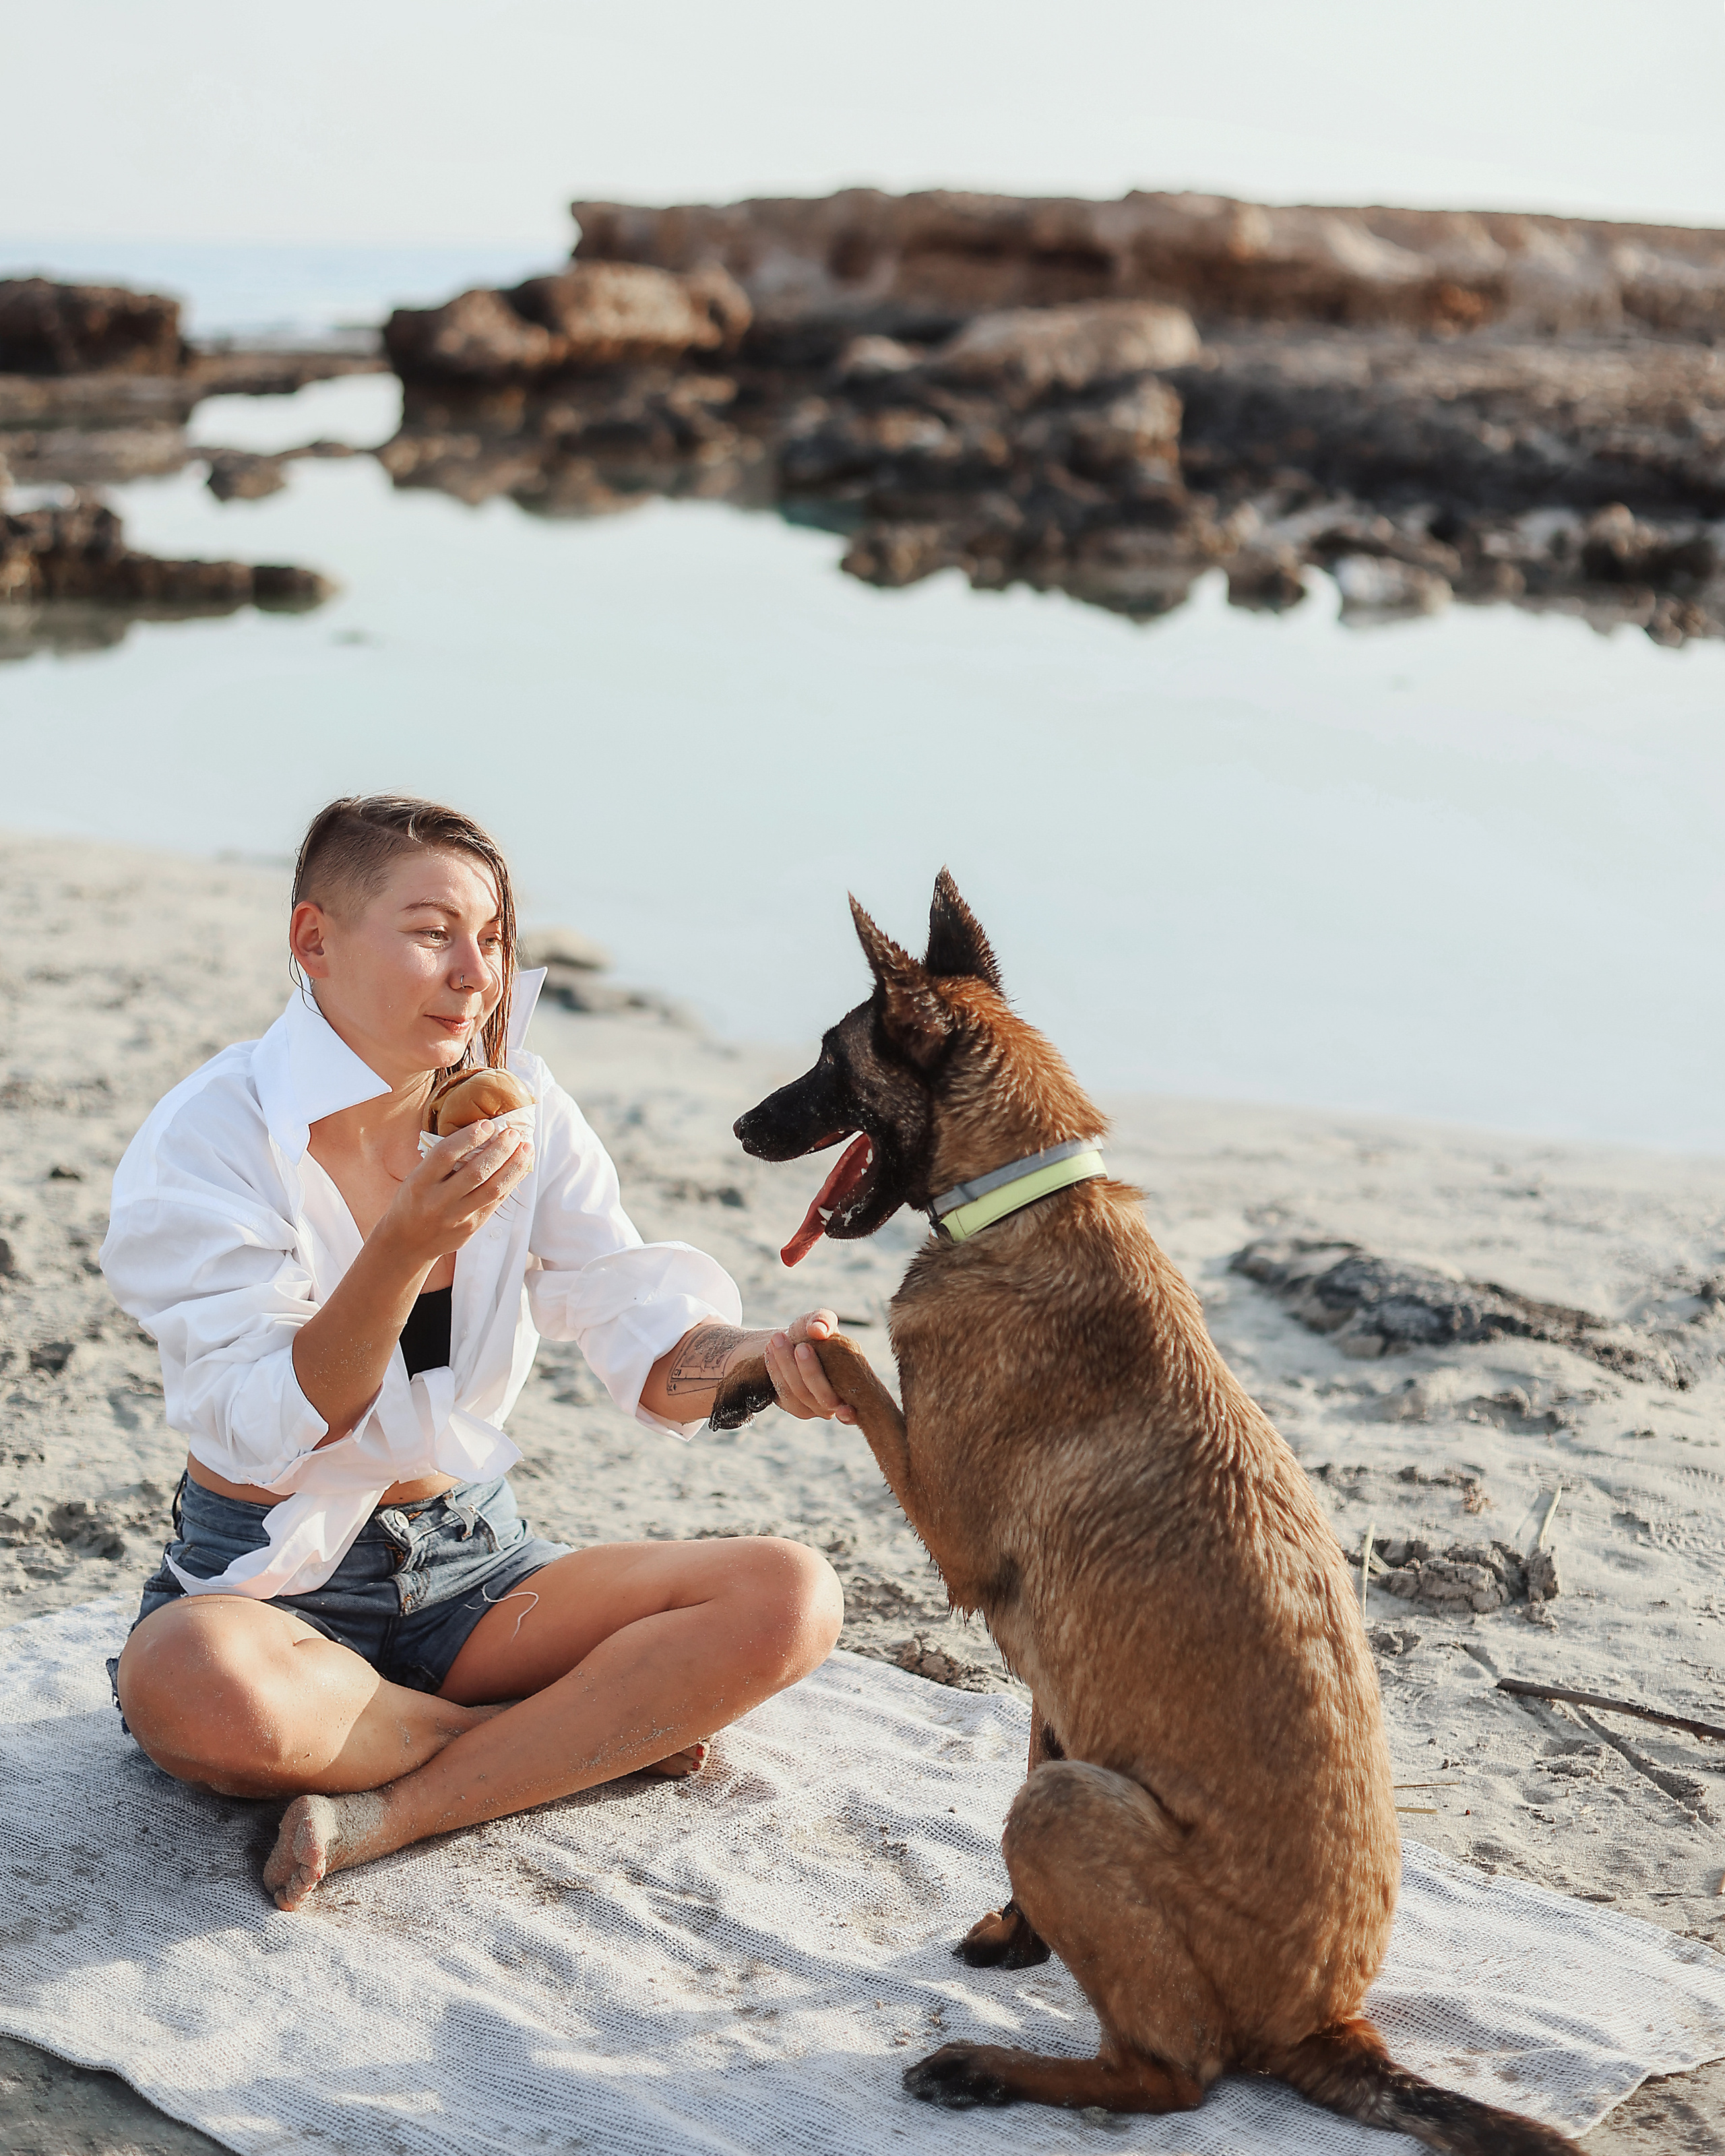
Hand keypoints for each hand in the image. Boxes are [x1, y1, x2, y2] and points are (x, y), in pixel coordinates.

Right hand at [381, 1118, 534, 1266]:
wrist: (407, 1242)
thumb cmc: (413, 1200)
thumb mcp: (416, 1177)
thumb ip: (441, 1160)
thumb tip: (478, 1132)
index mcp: (419, 1182)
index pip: (446, 1154)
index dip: (469, 1137)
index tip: (487, 1124)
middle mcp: (438, 1201)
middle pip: (476, 1172)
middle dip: (500, 1150)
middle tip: (513, 1133)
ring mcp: (456, 1217)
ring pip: (492, 1189)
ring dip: (513, 1166)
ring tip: (526, 1149)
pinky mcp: (471, 1228)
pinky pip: (496, 1202)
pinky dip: (511, 1183)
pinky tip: (520, 1168)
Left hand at [763, 1310, 856, 1424]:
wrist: (792, 1341)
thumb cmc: (815, 1332)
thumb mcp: (821, 1320)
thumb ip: (823, 1321)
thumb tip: (818, 1332)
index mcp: (854, 1386)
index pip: (857, 1410)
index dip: (851, 1415)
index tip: (845, 1410)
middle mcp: (836, 1404)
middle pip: (824, 1398)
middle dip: (811, 1372)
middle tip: (800, 1346)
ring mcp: (814, 1409)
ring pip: (799, 1394)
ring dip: (787, 1367)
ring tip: (777, 1339)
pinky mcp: (794, 1406)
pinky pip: (784, 1394)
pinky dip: (776, 1371)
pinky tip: (770, 1350)